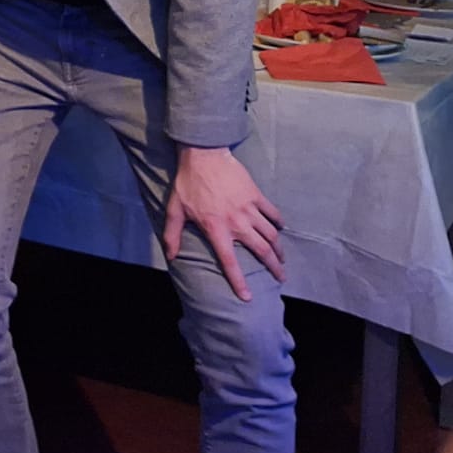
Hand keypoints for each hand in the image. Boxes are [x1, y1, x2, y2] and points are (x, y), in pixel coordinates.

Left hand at [162, 146, 285, 299]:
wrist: (204, 155)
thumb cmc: (187, 183)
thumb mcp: (175, 210)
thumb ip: (173, 235)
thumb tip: (171, 256)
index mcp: (217, 229)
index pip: (230, 261)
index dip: (238, 281)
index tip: (247, 297)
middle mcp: (237, 222)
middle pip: (261, 250)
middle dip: (273, 267)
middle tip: (280, 277)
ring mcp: (249, 209)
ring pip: (271, 234)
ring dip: (278, 249)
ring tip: (281, 258)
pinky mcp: (256, 195)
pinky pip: (273, 213)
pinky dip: (278, 222)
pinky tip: (280, 228)